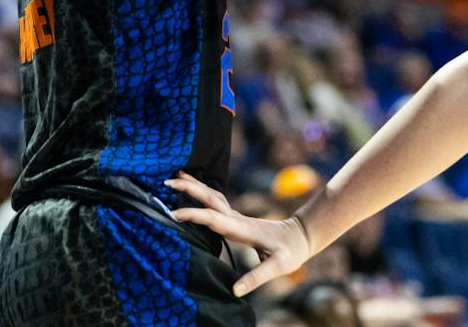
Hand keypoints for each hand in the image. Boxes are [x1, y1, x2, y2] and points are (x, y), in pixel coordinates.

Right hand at [168, 172, 311, 297]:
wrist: (300, 236)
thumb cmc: (290, 252)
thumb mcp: (277, 266)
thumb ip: (257, 277)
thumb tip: (235, 291)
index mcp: (241, 228)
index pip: (213, 218)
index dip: (193, 215)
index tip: (173, 214)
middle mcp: (236, 218)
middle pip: (210, 199)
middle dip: (189, 189)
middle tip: (167, 181)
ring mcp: (236, 216)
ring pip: (212, 196)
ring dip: (195, 185)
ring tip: (176, 176)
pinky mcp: (236, 218)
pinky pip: (216, 202)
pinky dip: (202, 193)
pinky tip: (195, 189)